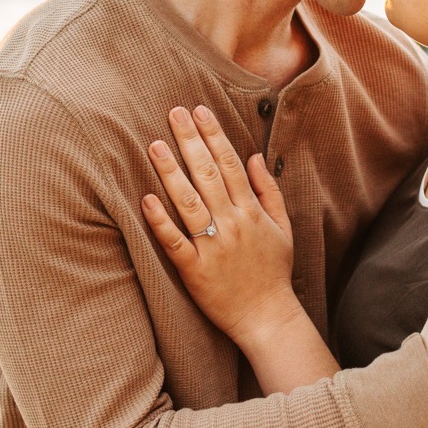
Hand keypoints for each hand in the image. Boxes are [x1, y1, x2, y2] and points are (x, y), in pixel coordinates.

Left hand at [141, 105, 299, 343]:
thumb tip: (254, 155)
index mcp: (252, 211)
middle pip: (207, 175)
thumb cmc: (273, 271)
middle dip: (190, 141)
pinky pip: (175, 242)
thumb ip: (268, 190)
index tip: (199, 110)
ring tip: (155, 145)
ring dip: (171, 172)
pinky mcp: (195, 271)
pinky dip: (161, 221)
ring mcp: (213, 247)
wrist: (267, 317)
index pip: (230, 164)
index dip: (214, 135)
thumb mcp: (282, 227)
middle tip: (173, 113)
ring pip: (189, 203)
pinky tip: (146, 199)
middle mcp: (233, 224)